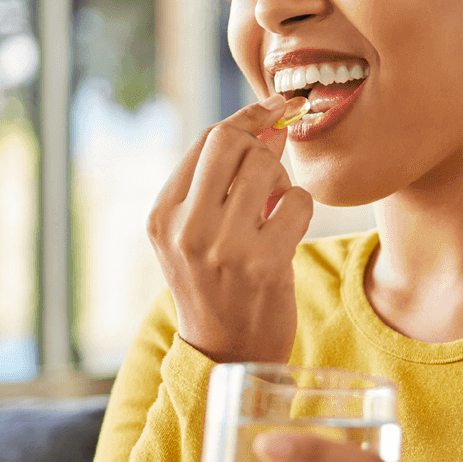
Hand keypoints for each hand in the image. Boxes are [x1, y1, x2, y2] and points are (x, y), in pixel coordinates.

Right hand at [148, 95, 313, 364]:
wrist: (229, 354)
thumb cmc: (218, 283)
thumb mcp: (198, 232)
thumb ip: (222, 179)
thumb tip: (271, 122)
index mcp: (162, 214)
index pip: (206, 139)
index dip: (247, 118)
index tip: (275, 107)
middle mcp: (186, 228)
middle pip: (231, 142)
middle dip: (262, 144)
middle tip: (272, 168)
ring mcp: (223, 246)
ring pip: (265, 167)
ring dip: (281, 181)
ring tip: (273, 208)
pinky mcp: (263, 263)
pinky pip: (296, 201)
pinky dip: (300, 208)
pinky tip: (287, 232)